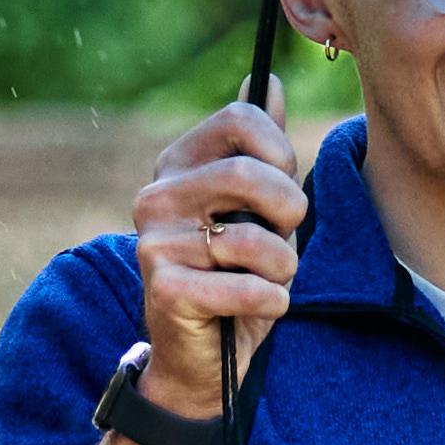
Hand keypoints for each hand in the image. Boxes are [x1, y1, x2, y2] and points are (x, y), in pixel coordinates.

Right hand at [96, 102, 313, 444]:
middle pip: (247, 173)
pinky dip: (272, 303)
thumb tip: (268, 83)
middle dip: (291, 210)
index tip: (286, 184)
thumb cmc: (237, 277)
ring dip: (284, 268)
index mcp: (177, 165)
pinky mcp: (164, 291)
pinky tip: (257, 310)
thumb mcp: (257, 208)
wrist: (203, 361)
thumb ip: (261, 149)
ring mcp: (154, 244)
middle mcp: (156, 196)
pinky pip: (248, 289)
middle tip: (288, 237)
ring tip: (269, 281)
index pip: (240, 119)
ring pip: (255, 239)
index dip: (281, 151)